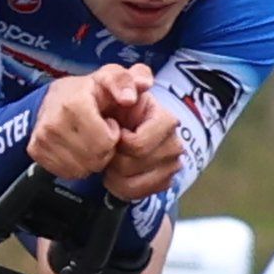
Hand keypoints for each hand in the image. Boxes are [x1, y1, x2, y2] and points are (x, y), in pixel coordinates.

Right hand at [30, 71, 124, 180]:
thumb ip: (128, 80)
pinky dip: (77, 165)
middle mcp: (52, 122)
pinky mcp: (35, 151)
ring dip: (92, 159)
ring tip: (89, 140)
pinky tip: (77, 148)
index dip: (112, 135)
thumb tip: (143, 84)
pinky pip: (67, 172)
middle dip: (104, 150)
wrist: (55, 98)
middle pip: (94, 158)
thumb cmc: (90, 90)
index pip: (105, 142)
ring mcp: (41, 138)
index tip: (108, 122)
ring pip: (81, 169)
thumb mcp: (112, 78)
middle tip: (100, 134)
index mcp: (73, 104)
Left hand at [99, 71, 184, 202]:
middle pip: (138, 164)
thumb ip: (119, 79)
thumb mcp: (107, 81)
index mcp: (164, 117)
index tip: (112, 130)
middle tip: (108, 145)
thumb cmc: (106, 102)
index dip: (121, 142)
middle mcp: (174, 142)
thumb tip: (135, 92)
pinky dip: (119, 186)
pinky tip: (115, 173)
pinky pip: (136, 194)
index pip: (141, 144)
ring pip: (135, 181)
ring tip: (110, 157)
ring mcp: (171, 165)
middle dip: (115, 156)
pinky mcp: (163, 182)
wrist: (99, 124)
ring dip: (114, 172)